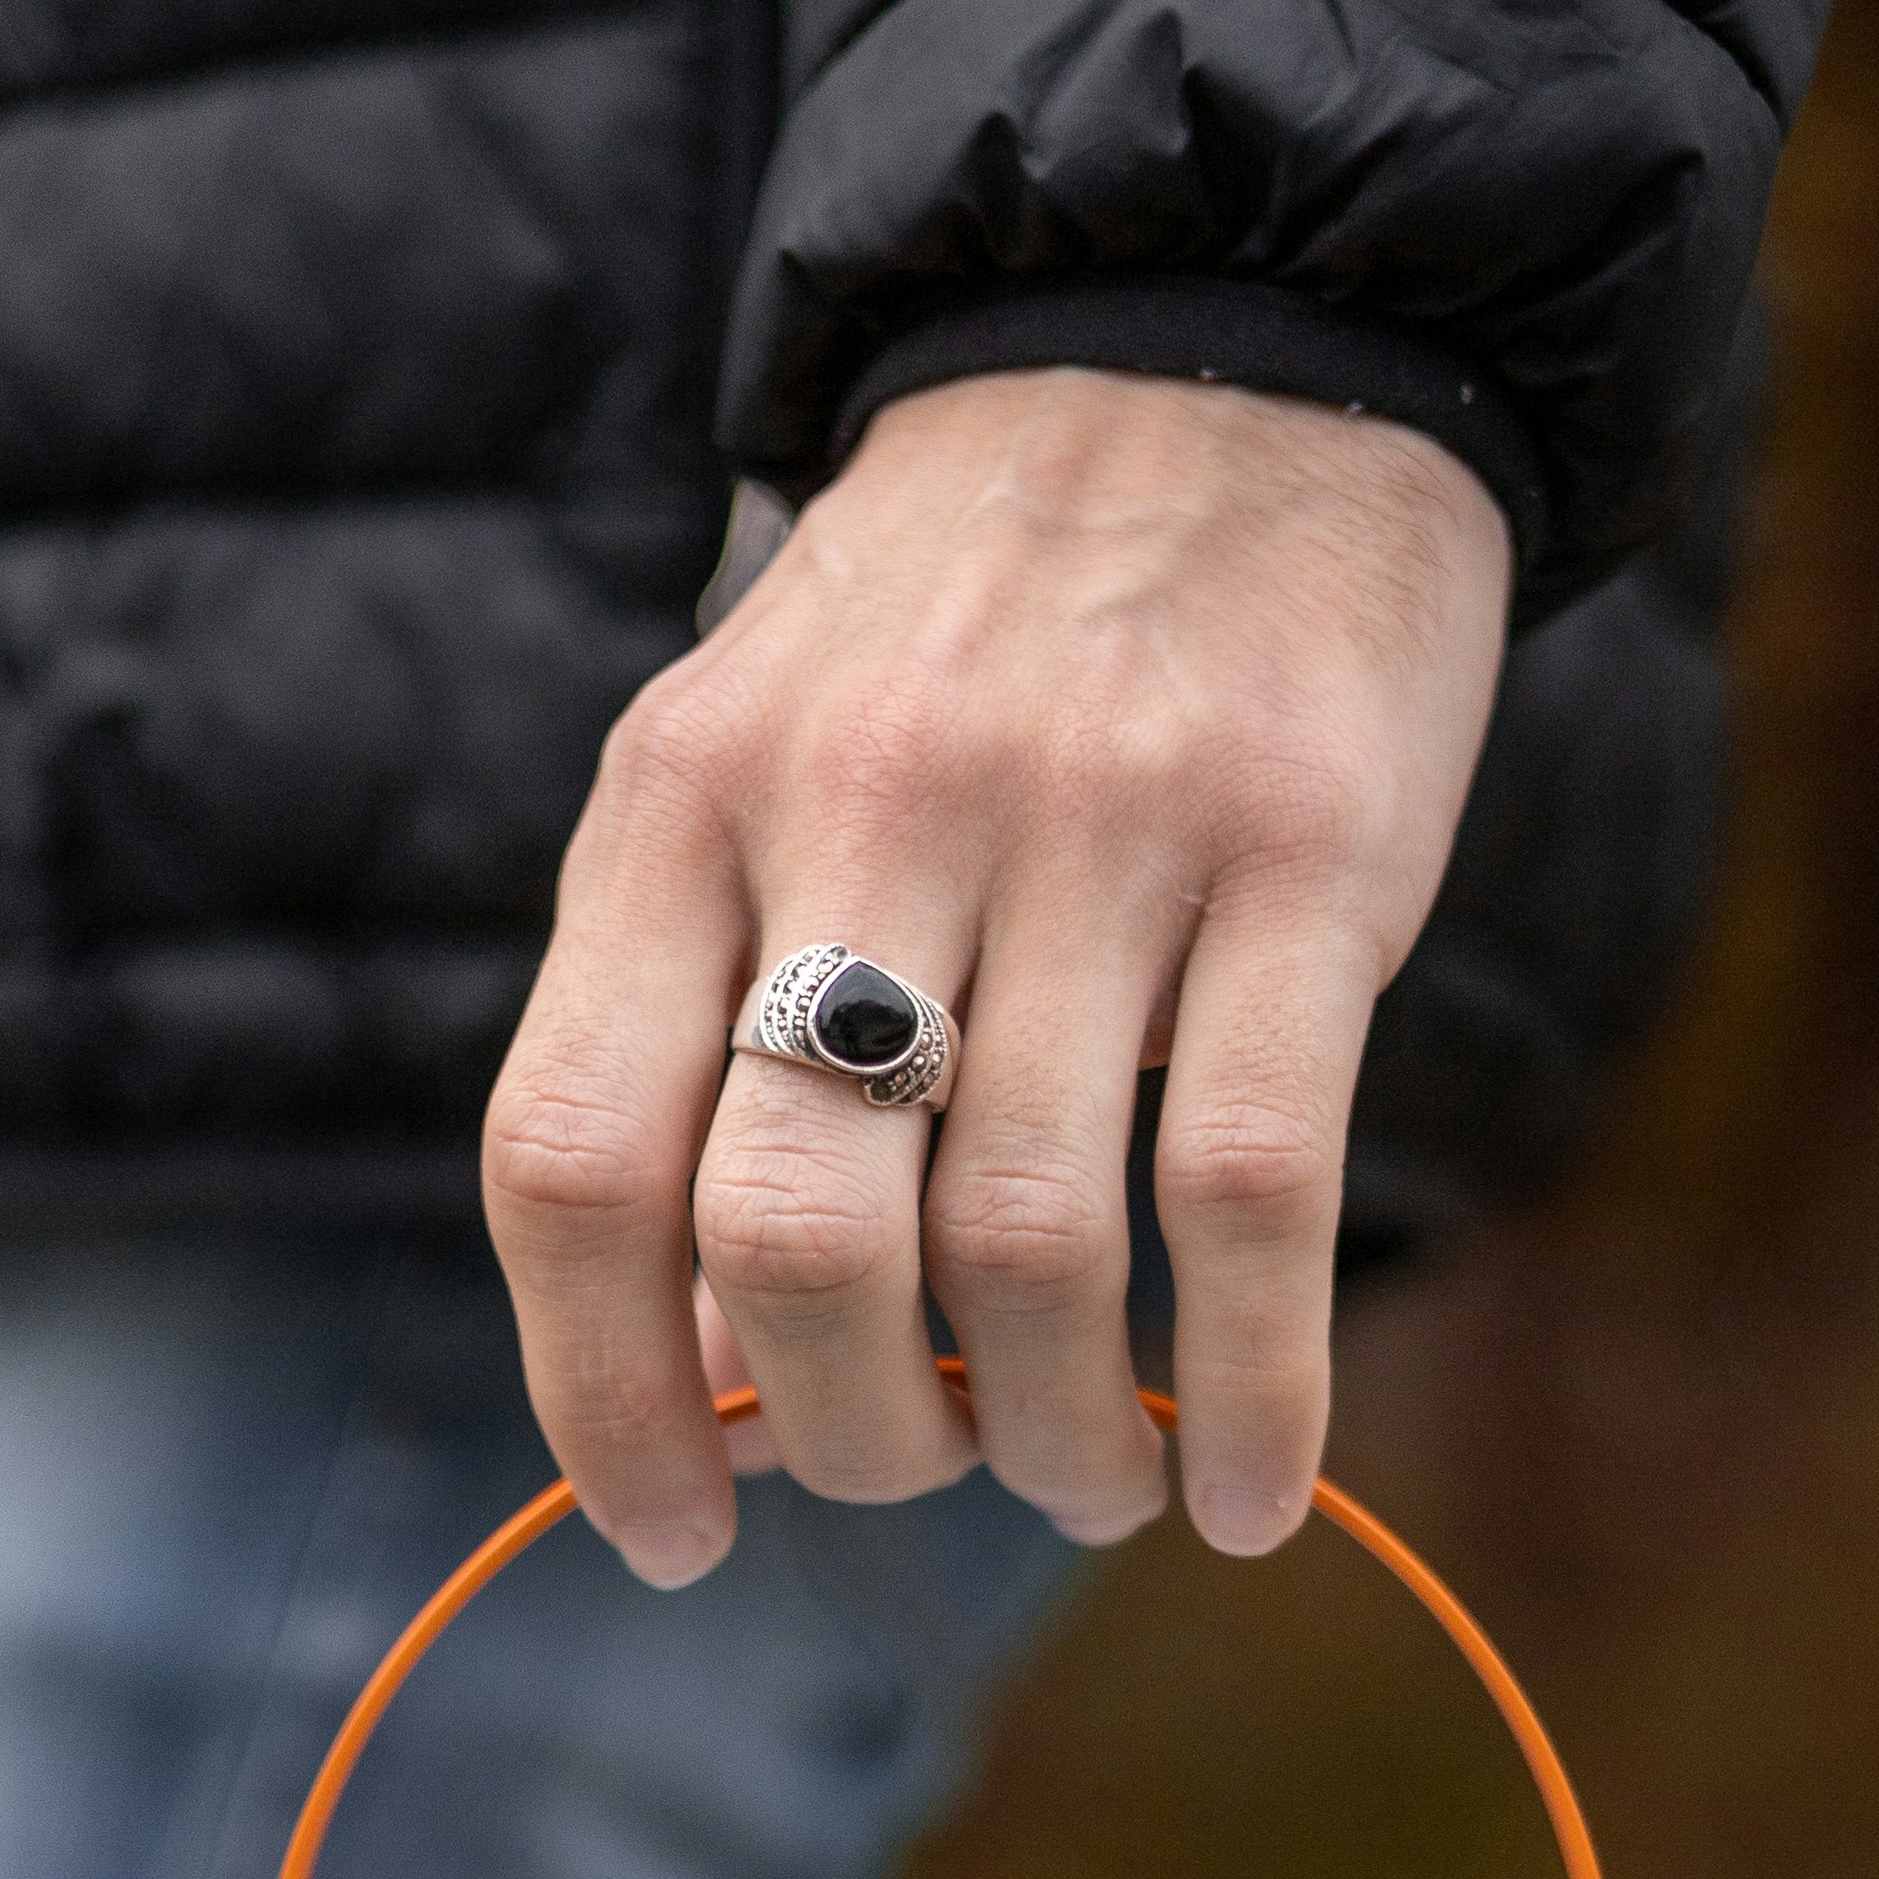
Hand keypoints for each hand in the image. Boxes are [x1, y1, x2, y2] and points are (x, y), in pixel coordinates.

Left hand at [481, 363, 1512, 1584]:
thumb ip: (703, 1038)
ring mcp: (1095, 823)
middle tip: (925, 1465)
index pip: (571, 1163)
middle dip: (852, 1432)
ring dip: (1056, 1439)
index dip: (601, 1401)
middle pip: (792, 1237)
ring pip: (1029, 1246)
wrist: (1216, 341)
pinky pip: (1253, 1196)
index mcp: (680, 802)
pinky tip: (1244, 1487)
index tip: (672, 1536)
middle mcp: (864, 804)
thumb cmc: (969, 635)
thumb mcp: (760, 774)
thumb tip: (703, 1392)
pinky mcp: (1308, 850)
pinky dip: (1251, 1394)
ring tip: (1087, 1477)